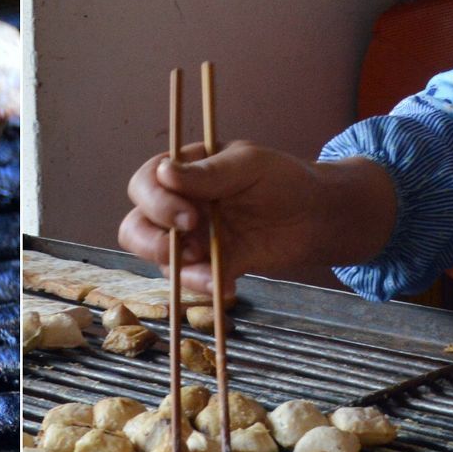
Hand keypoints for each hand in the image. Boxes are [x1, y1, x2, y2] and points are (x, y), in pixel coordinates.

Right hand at [117, 140, 398, 298]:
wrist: (316, 216)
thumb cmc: (282, 179)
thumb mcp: (250, 165)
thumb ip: (209, 173)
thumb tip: (165, 173)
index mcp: (183, 171)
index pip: (146, 183)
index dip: (156, 201)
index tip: (189, 215)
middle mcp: (177, 205)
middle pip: (136, 225)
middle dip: (152, 241)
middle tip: (189, 247)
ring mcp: (190, 238)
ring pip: (157, 258)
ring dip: (177, 268)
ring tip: (209, 272)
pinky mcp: (209, 266)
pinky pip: (192, 280)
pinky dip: (204, 287)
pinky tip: (229, 286)